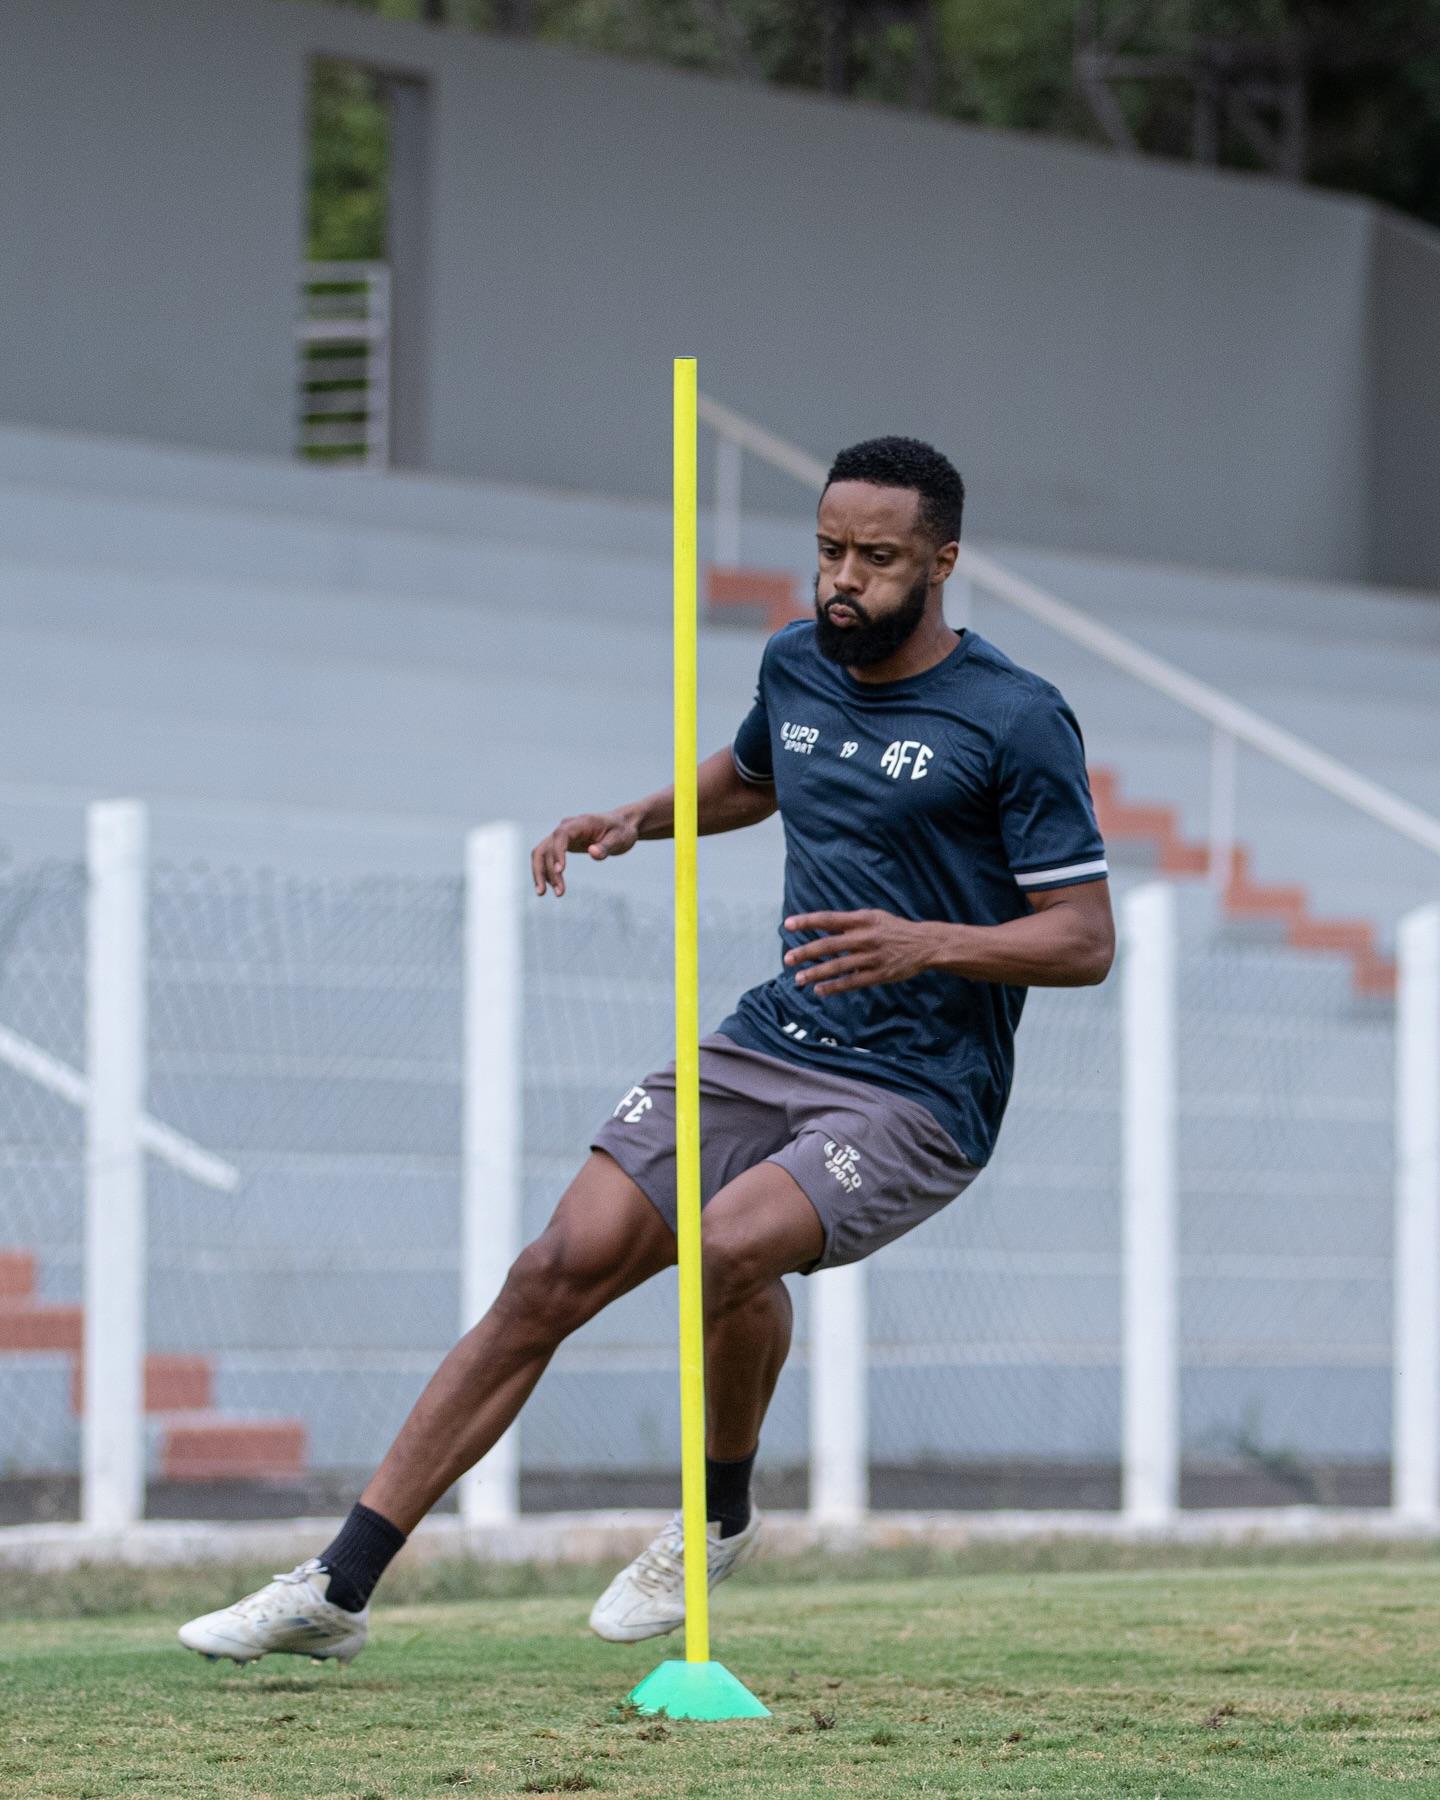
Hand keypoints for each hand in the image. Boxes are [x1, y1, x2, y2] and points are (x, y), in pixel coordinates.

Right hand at [532, 810, 639, 896]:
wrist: (621, 825)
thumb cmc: (621, 831)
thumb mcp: (619, 839)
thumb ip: (606, 847)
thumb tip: (593, 852)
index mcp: (581, 823)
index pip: (561, 835)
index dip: (557, 852)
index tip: (559, 871)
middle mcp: (567, 827)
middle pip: (547, 847)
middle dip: (547, 870)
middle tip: (559, 892)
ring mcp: (562, 835)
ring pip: (542, 852)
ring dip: (540, 872)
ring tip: (542, 893)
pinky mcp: (561, 844)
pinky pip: (546, 856)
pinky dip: (545, 870)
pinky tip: (551, 886)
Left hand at [783, 909, 937, 997]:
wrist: (925, 944)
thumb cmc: (893, 929)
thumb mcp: (873, 917)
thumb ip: (849, 922)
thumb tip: (820, 927)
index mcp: (862, 919)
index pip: (829, 919)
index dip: (807, 921)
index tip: (788, 924)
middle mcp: (865, 937)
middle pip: (829, 944)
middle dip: (806, 952)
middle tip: (787, 958)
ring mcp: (872, 957)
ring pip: (838, 966)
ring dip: (816, 973)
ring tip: (798, 979)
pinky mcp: (879, 974)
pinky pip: (852, 982)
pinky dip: (834, 986)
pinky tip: (819, 990)